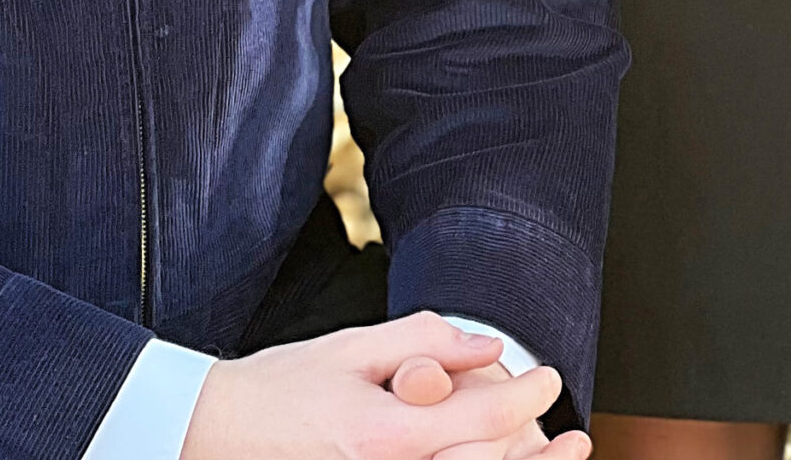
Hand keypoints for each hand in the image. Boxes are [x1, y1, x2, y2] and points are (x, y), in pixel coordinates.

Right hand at [178, 314, 585, 459]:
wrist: (218, 436)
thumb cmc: (282, 387)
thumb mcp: (351, 347)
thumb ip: (421, 342)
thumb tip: (487, 347)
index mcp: (380, 436)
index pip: (478, 423)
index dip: (525, 399)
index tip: (550, 378)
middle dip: (537, 458)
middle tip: (572, 437)